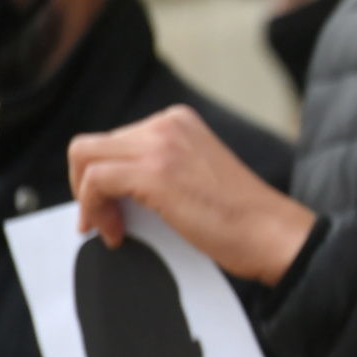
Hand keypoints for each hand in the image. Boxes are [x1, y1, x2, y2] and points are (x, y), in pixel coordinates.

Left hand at [68, 106, 315, 284]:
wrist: (272, 234)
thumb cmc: (239, 219)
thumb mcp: (193, 176)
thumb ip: (157, 168)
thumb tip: (110, 189)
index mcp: (179, 122)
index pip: (113, 140)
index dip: (102, 179)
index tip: (114, 211)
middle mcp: (167, 124)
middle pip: (92, 146)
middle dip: (88, 188)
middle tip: (107, 222)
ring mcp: (160, 145)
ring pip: (83, 157)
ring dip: (86, 198)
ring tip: (109, 228)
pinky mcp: (154, 172)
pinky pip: (94, 181)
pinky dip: (93, 209)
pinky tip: (115, 233)